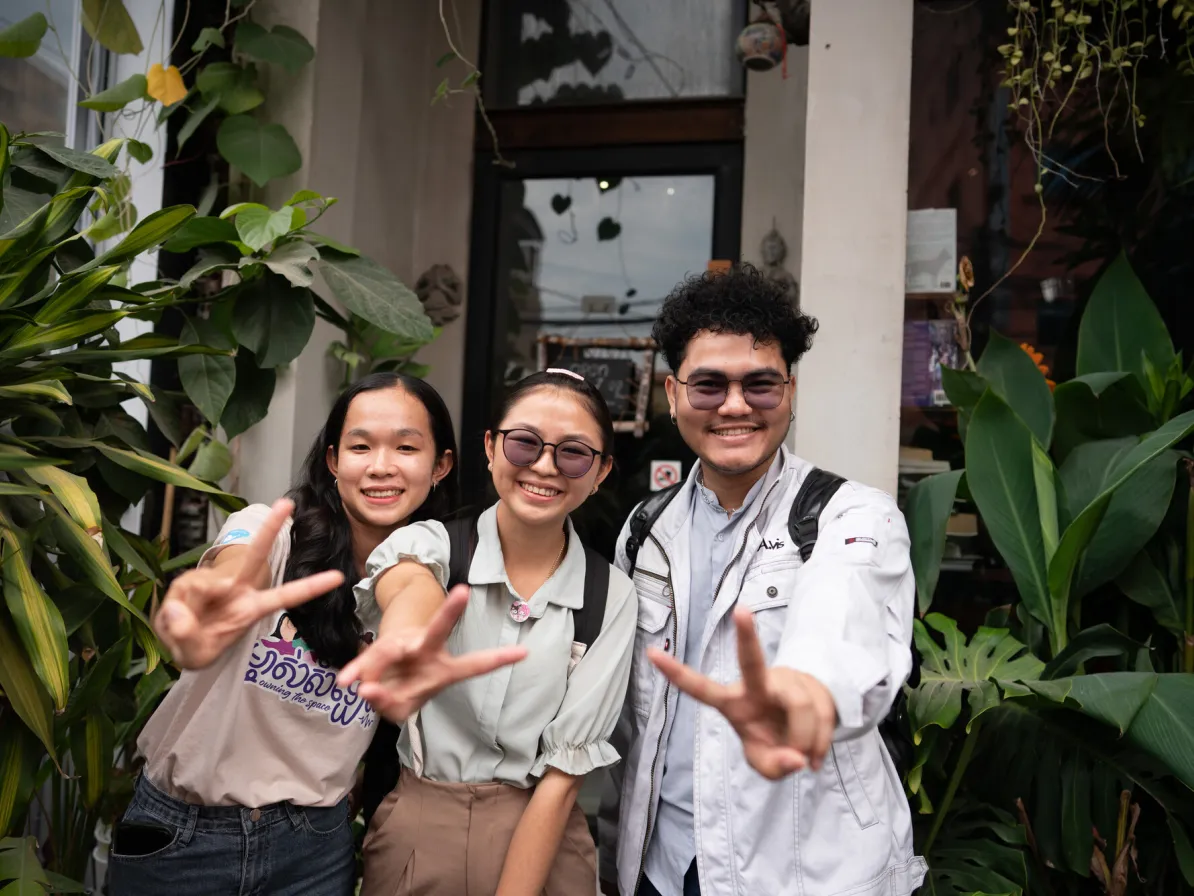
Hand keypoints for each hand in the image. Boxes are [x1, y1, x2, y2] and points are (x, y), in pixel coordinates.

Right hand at [155, 498, 344, 668]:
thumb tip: (179, 610)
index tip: (338, 577)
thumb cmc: (198, 647)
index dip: (311, 587)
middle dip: (270, 528)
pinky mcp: (192, 582)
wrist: (176, 643)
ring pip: (202, 585)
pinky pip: (183, 589)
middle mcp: (237, 589)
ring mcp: (214, 583)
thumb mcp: (194, 654)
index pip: (286, 597)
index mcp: (252, 609)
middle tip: (287, 504)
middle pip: (256, 555)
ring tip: (183, 624)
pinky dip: (174, 606)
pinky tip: (175, 614)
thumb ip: (187, 636)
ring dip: (188, 605)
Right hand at [336, 585, 527, 722]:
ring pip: (391, 651)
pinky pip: (367, 661)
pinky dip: (357, 671)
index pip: (474, 665)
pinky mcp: (378, 648)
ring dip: (376, 672)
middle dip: (450, 612)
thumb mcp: (402, 707)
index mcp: (444, 669)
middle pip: (439, 629)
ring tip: (365, 692)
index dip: (498, 659)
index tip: (525, 652)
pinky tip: (348, 682)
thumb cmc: (405, 689)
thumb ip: (390, 704)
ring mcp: (402, 645)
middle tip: (462, 592)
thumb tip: (365, 691)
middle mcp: (426, 650)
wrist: (380, 672)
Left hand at [648, 605, 836, 778]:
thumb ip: (773, 767)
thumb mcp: (766, 765)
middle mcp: (757, 685)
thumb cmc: (773, 742)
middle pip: (752, 662)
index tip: (651, 652)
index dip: (676, 673)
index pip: (701, 689)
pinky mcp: (811, 684)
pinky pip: (823, 715)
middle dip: (747, 636)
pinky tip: (816, 753)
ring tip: (805, 756)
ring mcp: (786, 681)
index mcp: (735, 704)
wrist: (807, 732)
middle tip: (741, 611)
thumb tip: (796, 757)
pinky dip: (823, 742)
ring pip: (801, 708)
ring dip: (807, 739)